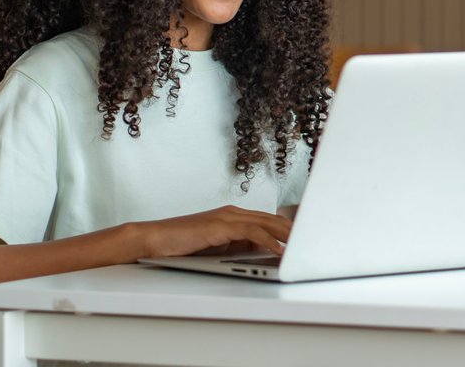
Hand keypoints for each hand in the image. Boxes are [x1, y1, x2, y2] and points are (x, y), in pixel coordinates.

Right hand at [134, 206, 292, 258]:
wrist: (153, 239)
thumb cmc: (181, 245)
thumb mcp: (216, 246)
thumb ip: (237, 245)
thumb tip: (261, 251)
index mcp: (233, 216)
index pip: (267, 220)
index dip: (287, 228)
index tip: (303, 237)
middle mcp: (232, 213)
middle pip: (272, 219)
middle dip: (293, 230)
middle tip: (311, 240)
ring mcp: (226, 217)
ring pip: (266, 223)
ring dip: (286, 235)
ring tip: (302, 246)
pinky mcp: (219, 226)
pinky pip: (251, 232)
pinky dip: (267, 241)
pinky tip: (277, 250)